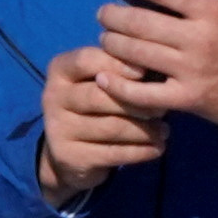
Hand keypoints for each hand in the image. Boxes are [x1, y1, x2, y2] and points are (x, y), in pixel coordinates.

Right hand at [33, 38, 162, 203]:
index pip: (87, 60)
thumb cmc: (98, 104)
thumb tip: (157, 67)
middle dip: (137, 103)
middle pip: (100, 96)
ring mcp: (58, 128)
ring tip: (164, 131)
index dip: (118, 64)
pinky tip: (157, 147)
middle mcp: (52, 96)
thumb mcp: (105, 81)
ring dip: (145, 130)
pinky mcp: (69, 156)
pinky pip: (113, 153)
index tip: (145, 71)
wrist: (72, 152)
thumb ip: (123, 70)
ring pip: (111, 127)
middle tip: (162, 109)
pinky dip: (142, 151)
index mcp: (60, 70)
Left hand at [94, 0, 217, 132]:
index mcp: (214, 9)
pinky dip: (117, 85)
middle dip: (112, 15)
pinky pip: (142, 93)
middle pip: (139, 23)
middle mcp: (199, 38)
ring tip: (107, 37)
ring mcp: (191, 71)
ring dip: (112, 43)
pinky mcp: (186, 99)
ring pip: (134, 54)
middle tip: (104, 13)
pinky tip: (104, 76)